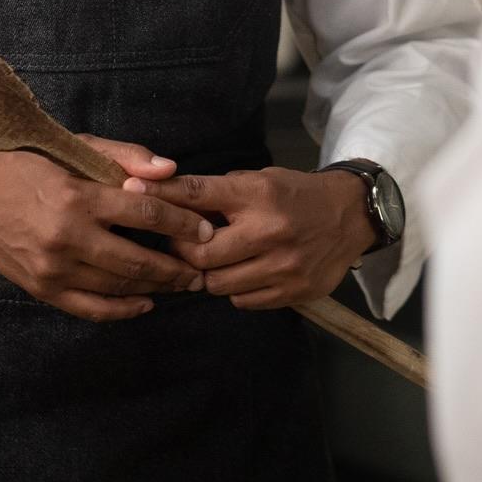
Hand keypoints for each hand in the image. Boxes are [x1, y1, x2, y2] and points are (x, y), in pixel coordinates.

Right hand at [0, 136, 217, 322]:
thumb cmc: (28, 164)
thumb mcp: (74, 147)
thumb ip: (125, 156)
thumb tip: (171, 170)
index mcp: (78, 197)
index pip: (145, 214)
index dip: (182, 224)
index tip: (206, 231)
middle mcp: (66, 237)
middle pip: (137, 260)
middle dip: (177, 267)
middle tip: (203, 269)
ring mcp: (53, 268)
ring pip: (118, 287)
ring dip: (157, 288)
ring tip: (181, 283)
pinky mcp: (41, 289)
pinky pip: (92, 309)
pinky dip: (123, 310)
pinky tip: (145, 303)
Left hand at [145, 167, 373, 309]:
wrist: (350, 216)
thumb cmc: (295, 194)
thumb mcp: (260, 180)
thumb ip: (219, 194)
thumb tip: (167, 201)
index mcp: (258, 195)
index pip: (198, 195)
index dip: (161, 195)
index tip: (131, 193)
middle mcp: (269, 231)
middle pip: (201, 254)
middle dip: (183, 252)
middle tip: (180, 247)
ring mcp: (282, 266)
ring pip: (218, 284)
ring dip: (208, 274)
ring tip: (213, 262)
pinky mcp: (293, 292)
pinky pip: (243, 301)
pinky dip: (235, 290)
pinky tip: (242, 274)